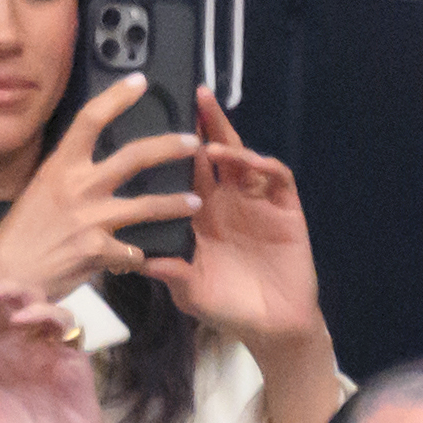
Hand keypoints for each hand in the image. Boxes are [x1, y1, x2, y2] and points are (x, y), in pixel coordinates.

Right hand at [0, 77, 202, 303]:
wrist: (7, 277)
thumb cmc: (19, 235)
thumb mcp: (38, 193)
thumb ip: (67, 179)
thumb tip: (89, 168)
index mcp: (59, 167)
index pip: (91, 119)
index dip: (117, 97)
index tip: (139, 82)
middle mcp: (78, 187)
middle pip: (135, 156)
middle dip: (169, 146)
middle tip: (192, 142)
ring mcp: (91, 219)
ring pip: (148, 205)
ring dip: (175, 204)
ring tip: (195, 202)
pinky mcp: (99, 251)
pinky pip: (132, 251)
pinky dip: (138, 256)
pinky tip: (140, 259)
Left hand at [135, 90, 343, 422]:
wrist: (271, 326)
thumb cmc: (226, 305)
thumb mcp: (189, 290)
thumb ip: (169, 273)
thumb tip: (137, 258)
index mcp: (197, 214)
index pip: (183, 171)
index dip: (171, 147)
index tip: (152, 123)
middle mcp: (225, 200)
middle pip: (213, 153)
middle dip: (204, 125)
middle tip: (192, 96)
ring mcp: (256, 202)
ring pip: (243, 158)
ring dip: (230, 141)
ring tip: (212, 134)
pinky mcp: (285, 209)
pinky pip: (277, 179)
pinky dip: (265, 166)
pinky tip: (250, 161)